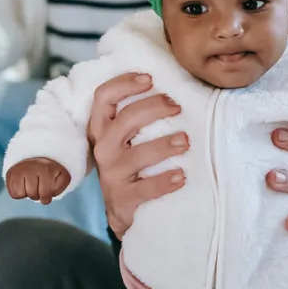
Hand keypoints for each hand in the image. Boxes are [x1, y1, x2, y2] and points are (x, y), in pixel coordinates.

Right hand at [6, 158, 69, 203]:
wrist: (36, 156)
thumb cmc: (49, 171)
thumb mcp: (61, 176)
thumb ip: (61, 186)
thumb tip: (48, 196)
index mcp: (46, 169)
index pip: (45, 194)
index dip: (47, 196)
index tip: (48, 189)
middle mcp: (31, 168)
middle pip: (33, 195)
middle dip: (37, 194)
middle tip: (39, 184)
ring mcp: (19, 170)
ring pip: (23, 195)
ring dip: (28, 193)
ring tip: (31, 183)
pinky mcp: (10, 174)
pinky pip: (14, 194)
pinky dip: (19, 192)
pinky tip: (23, 184)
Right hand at [89, 72, 188, 240]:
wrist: (122, 209)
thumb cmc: (130, 162)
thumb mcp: (126, 138)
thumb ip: (137, 114)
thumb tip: (172, 85)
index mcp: (102, 128)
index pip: (103, 97)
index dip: (124, 84)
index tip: (150, 79)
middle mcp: (102, 148)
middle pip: (126, 119)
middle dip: (154, 108)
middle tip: (177, 106)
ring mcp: (111, 174)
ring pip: (138, 154)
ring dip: (164, 145)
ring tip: (186, 141)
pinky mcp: (123, 199)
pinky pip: (145, 189)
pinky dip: (165, 181)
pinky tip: (182, 176)